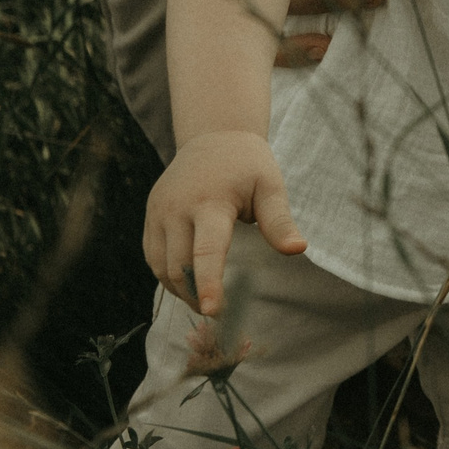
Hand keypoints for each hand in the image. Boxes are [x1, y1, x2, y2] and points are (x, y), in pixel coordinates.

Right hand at [144, 131, 306, 314]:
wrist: (213, 136)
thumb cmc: (248, 165)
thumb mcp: (270, 186)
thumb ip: (279, 221)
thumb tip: (298, 249)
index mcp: (210, 202)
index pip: (207, 250)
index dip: (210, 282)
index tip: (214, 311)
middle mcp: (177, 209)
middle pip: (180, 265)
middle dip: (197, 293)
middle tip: (218, 312)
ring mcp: (158, 213)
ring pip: (161, 266)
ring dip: (180, 289)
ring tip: (204, 300)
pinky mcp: (150, 217)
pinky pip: (153, 256)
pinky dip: (168, 275)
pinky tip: (187, 283)